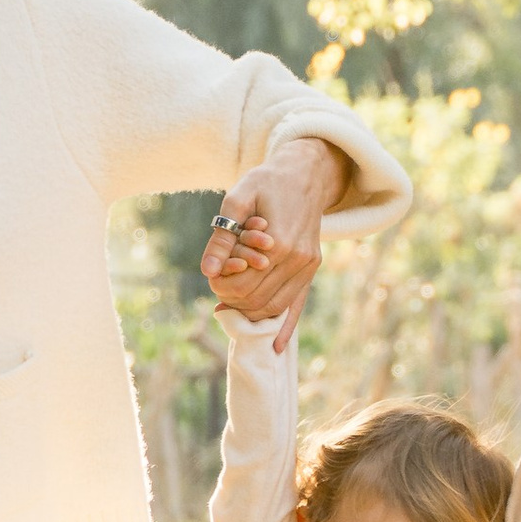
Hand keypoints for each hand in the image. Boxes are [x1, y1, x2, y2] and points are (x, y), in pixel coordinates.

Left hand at [200, 139, 349, 350]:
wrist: (305, 174)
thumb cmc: (267, 182)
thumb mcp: (237, 199)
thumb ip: (222, 237)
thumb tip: (208, 271)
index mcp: (278, 243)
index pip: (242, 284)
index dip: (221, 285)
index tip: (212, 275)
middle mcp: (296, 260)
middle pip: (256, 299)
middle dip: (232, 298)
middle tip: (218, 288)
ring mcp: (307, 267)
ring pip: (273, 308)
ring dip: (249, 311)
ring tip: (232, 302)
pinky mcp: (312, 269)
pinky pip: (297, 306)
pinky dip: (284, 327)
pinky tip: (274, 347)